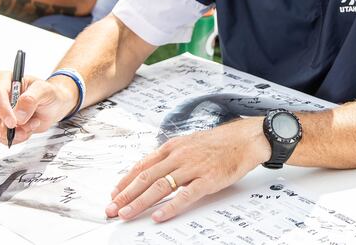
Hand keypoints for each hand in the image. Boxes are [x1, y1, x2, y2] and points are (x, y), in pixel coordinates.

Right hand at [0, 71, 77, 145]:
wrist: (53, 106)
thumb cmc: (49, 94)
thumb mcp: (46, 91)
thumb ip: (32, 98)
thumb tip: (18, 114)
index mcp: (5, 79)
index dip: (2, 110)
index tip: (13, 122)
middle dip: (3, 128)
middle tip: (22, 132)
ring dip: (14, 133)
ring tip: (32, 125)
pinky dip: (15, 138)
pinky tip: (27, 130)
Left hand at [106, 117, 271, 222]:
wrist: (244, 139)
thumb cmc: (218, 143)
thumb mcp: (189, 143)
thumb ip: (170, 157)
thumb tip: (151, 171)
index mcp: (173, 147)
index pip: (143, 165)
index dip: (125, 181)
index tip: (113, 194)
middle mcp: (179, 156)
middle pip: (146, 177)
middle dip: (126, 195)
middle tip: (111, 209)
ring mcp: (193, 167)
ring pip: (161, 186)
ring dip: (140, 202)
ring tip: (126, 214)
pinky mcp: (208, 179)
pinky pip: (186, 195)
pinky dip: (170, 207)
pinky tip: (159, 216)